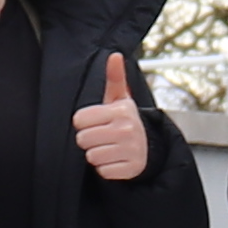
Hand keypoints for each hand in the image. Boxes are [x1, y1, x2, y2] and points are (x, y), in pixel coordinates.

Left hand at [71, 53, 150, 181]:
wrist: (149, 148)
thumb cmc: (126, 122)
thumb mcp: (120, 100)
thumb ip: (114, 78)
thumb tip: (115, 55)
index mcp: (120, 111)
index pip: (79, 120)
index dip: (84, 123)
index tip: (96, 123)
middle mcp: (126, 130)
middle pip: (82, 140)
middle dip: (89, 140)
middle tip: (102, 137)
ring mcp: (130, 150)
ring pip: (92, 157)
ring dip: (97, 154)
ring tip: (109, 148)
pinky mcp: (131, 168)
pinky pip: (103, 171)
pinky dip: (106, 168)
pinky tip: (115, 160)